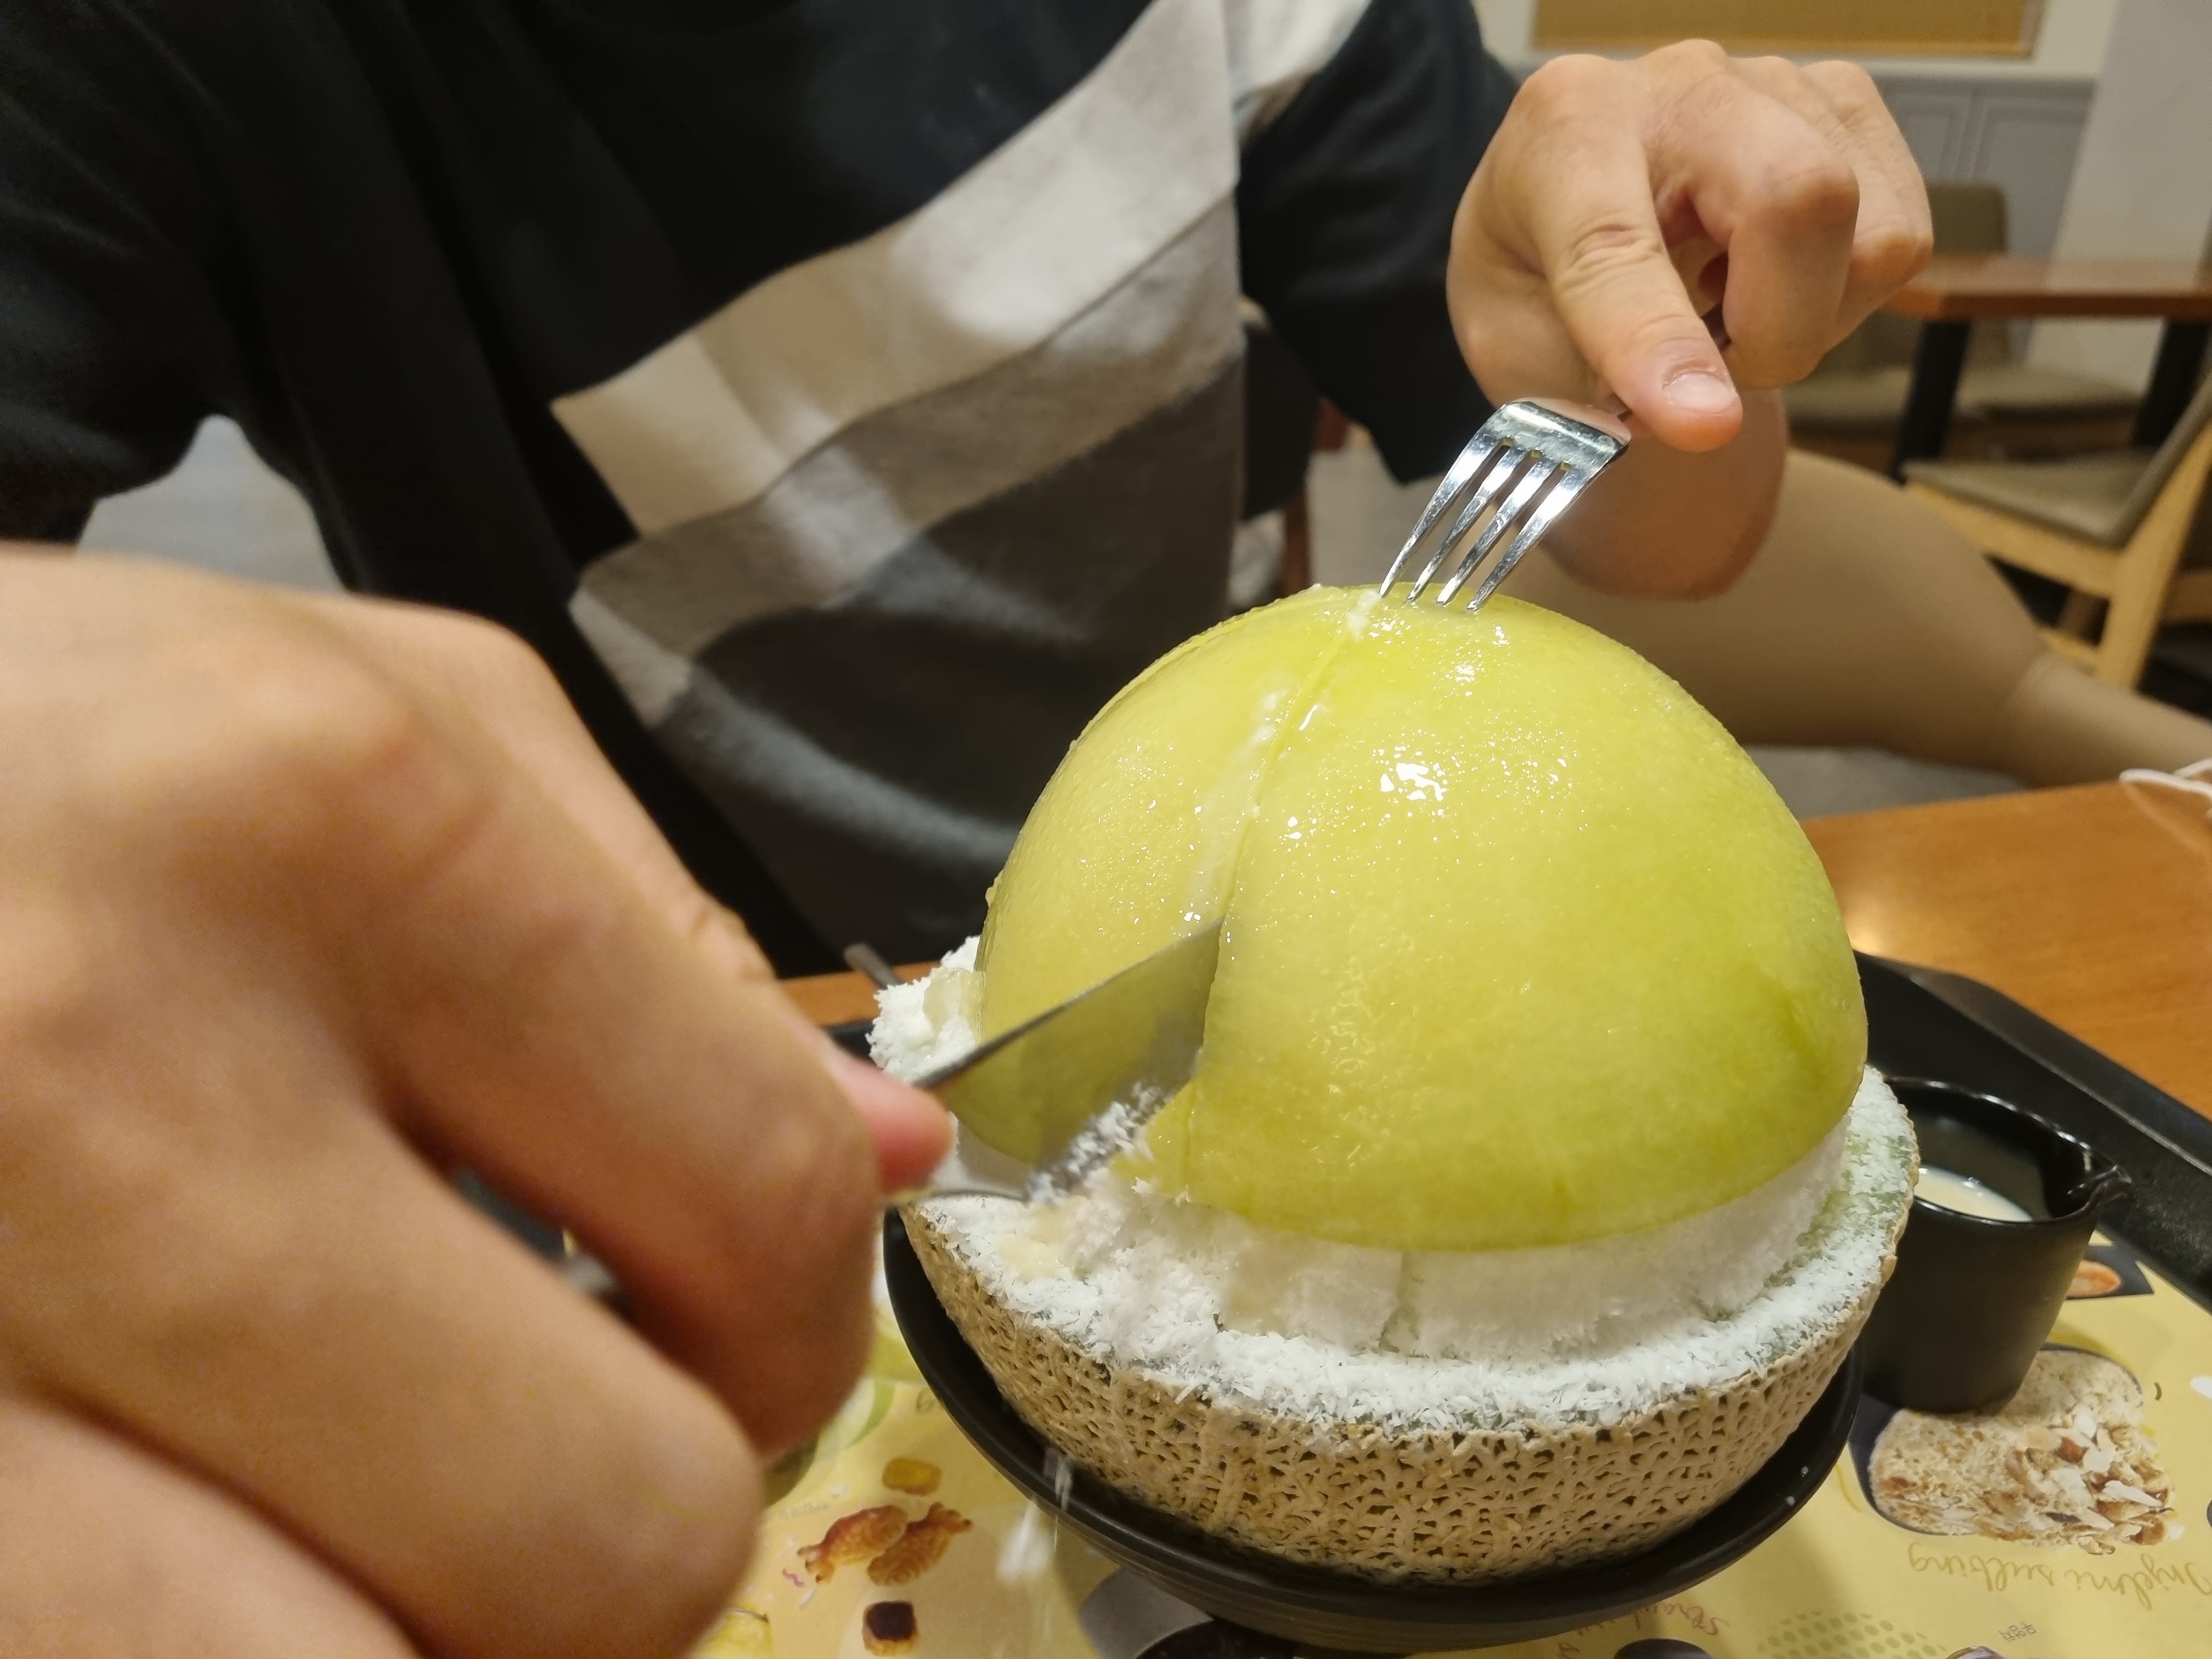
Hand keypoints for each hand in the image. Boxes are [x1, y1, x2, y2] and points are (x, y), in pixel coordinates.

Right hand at [0, 552, 946, 1656]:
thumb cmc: (29, 738)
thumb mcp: (366, 715)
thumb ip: (651, 938)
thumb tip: (894, 1171)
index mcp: (327, 827)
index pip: (761, 1209)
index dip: (806, 1323)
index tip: (748, 1331)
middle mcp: (101, 1086)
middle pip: (609, 1539)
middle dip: (636, 1527)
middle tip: (553, 1440)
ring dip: (444, 1631)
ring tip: (370, 1505)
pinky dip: (244, 1631)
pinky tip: (207, 1519)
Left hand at [1449, 42, 1931, 450]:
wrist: (1566, 222)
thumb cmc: (1537, 279)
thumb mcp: (1513, 343)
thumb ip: (1583, 393)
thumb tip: (1695, 422)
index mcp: (1566, 129)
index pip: (1618, 243)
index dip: (1658, 342)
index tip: (1698, 424)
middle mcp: (1678, 86)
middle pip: (1799, 198)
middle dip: (1774, 334)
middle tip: (1715, 375)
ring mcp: (1780, 87)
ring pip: (1870, 238)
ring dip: (1806, 324)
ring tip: (1727, 318)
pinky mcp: (1851, 114)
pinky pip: (1900, 244)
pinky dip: (1841, 301)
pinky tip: (1766, 284)